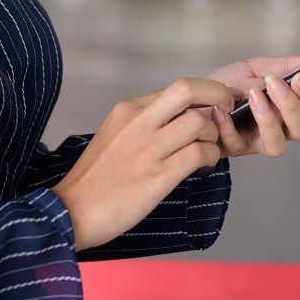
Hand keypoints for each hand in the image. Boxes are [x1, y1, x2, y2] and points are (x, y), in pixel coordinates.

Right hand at [51, 77, 233, 251]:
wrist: (72, 211)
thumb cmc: (96, 178)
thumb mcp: (114, 134)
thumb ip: (143, 122)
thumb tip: (178, 117)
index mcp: (127, 110)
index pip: (175, 88)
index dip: (202, 95)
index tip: (213, 106)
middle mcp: (138, 122)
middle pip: (187, 89)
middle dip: (217, 94)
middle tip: (227, 109)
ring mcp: (148, 149)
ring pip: (199, 122)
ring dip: (214, 133)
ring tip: (210, 147)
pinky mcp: (157, 177)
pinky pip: (198, 154)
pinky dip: (211, 157)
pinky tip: (206, 165)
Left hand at [205, 54, 299, 159]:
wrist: (195, 97)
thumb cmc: (227, 84)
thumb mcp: (255, 68)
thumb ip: (284, 66)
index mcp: (286, 106)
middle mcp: (278, 127)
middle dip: (292, 106)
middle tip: (274, 84)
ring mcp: (257, 141)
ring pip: (277, 146)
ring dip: (267, 120)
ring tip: (253, 96)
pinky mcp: (235, 149)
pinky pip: (238, 144)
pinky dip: (229, 125)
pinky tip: (222, 109)